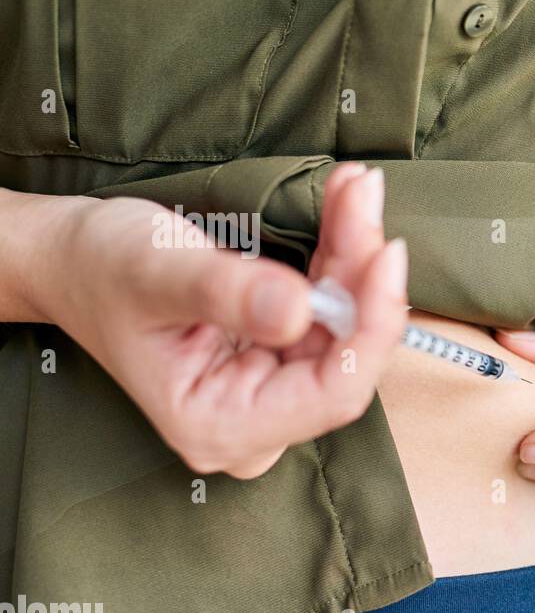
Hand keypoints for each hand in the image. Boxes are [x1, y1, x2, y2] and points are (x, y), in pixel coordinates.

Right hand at [39, 163, 406, 477]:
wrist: (69, 258)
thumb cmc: (97, 270)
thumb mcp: (157, 273)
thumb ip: (228, 295)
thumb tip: (299, 312)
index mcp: (222, 425)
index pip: (333, 394)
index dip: (371, 328)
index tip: (386, 254)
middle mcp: (255, 420)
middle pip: (346, 354)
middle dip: (362, 274)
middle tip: (363, 197)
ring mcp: (270, 390)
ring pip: (345, 324)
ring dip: (355, 252)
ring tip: (355, 188)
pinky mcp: (279, 355)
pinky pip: (330, 306)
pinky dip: (341, 253)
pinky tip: (347, 201)